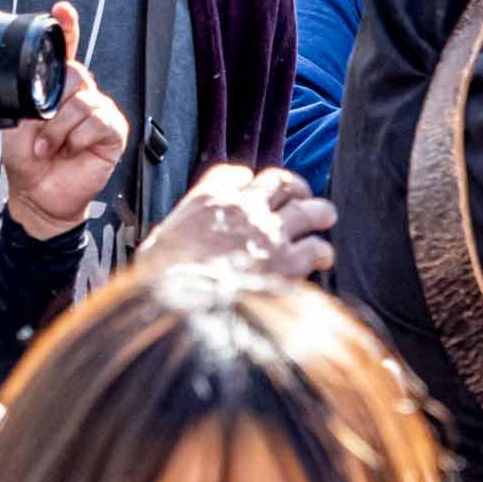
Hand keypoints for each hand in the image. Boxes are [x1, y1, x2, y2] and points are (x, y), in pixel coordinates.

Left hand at [0, 0, 128, 239]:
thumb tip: (28, 86)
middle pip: (75, 73)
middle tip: (39, 129)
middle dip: (52, 104)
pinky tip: (71, 150)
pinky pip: (98, 120)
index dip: (67, 27)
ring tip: (49, 147)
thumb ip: (23, 99)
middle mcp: (82, 94)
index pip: (67, 50)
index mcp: (58, 88)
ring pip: (83, 100)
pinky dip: (78, 137)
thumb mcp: (14, 125)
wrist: (39, 196)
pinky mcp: (114, 131)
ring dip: (59, 129)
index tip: (61, 9)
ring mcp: (100, 111)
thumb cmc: (28, 162)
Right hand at [134, 165, 337, 279]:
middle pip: (280, 181)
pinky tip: (322, 259)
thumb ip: (175, 233)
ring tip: (324, 217)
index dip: (246, 181)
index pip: (235, 173)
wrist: (183, 308)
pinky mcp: (288, 262)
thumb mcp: (157, 244)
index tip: (251, 191)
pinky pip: (316, 247)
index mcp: (208, 200)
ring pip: (308, 209)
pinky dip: (322, 252)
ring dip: (319, 212)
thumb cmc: (162, 282)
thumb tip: (170, 245)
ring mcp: (269, 233)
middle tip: (300, 196)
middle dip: (294, 188)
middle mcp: (243, 208)